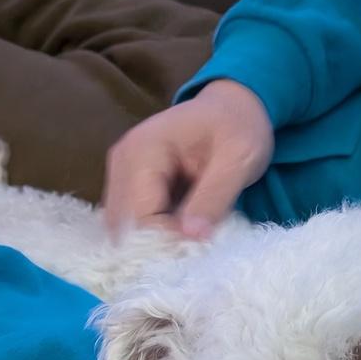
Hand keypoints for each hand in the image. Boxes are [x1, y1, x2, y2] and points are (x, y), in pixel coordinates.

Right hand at [104, 80, 273, 237]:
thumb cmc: (239, 127)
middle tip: (195, 252)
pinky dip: (154, 234)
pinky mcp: (130, 185)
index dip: (168, 240)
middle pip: (124, 225)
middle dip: (158, 245)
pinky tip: (181, 235)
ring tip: (189, 244)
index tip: (202, 247)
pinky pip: (132, 221)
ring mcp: (121, 173)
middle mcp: (122, 162)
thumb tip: (191, 236)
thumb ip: (215, 196)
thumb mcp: (239, 159)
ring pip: (124, 228)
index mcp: (143, 151)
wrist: (235, 107)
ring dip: (155, 242)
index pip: (140, 216)